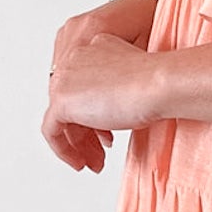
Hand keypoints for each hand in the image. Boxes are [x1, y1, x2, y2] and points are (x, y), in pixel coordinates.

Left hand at [43, 0, 165, 172]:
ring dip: (77, 145)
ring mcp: (64, 79)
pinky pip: (52, 131)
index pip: (83, 87)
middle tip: (98, 154)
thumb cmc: (157, 83)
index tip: (107, 135)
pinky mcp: (60, 100)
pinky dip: (63, 150)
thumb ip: (117, 90)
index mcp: (92, 48)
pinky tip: (79, 162)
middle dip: (85, 134)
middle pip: (71, 103)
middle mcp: (74, 60)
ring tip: (93, 163)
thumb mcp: (135, 81)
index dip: (94, 115)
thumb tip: (115, 112)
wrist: (159, 84)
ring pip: (61, 118)